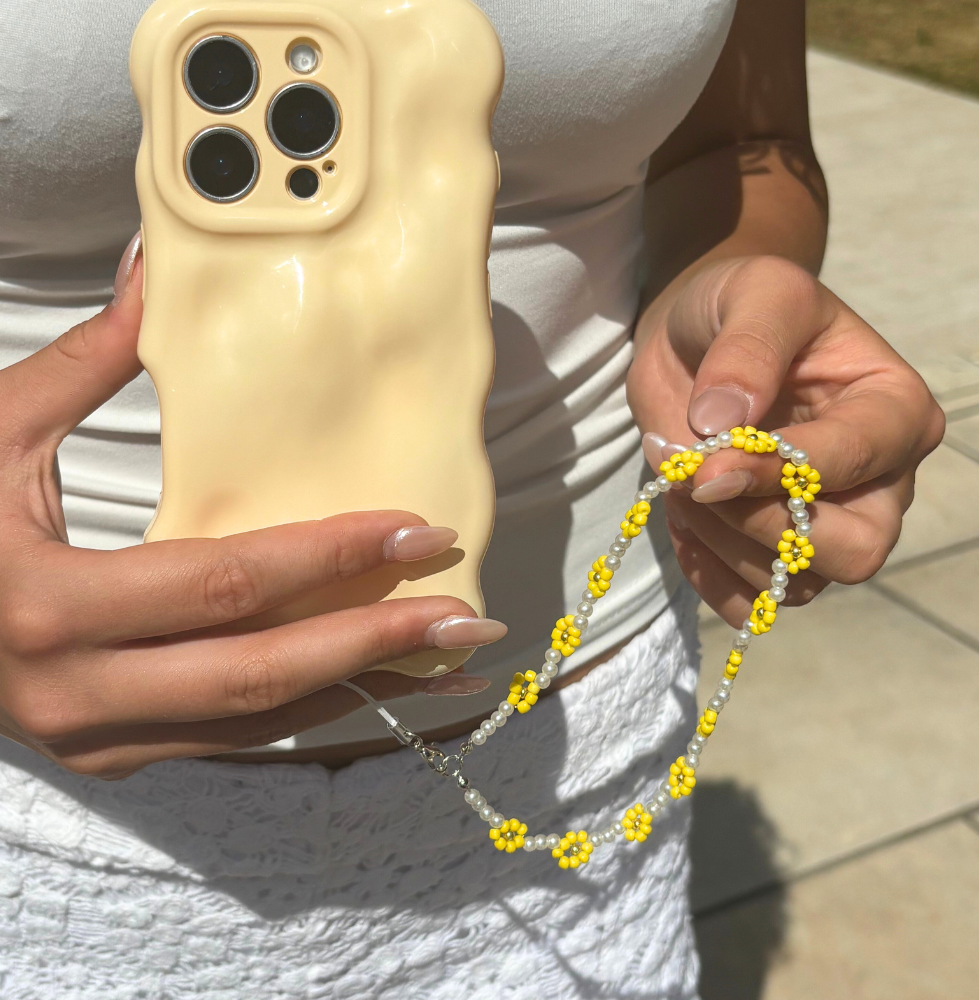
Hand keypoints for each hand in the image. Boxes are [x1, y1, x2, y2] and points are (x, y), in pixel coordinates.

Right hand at [0, 239, 503, 777]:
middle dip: (374, 646)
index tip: (417, 530)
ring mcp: (98, 740)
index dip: (330, 556)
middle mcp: (78, 693)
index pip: (227, 582)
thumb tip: (154, 271)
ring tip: (449, 672)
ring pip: (256, 726)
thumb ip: (84, 364)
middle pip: (261, 675)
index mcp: (50, 605)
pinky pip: (232, 742)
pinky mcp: (114, 754)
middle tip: (467, 621)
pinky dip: (310, 717)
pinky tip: (374, 692)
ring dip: (362, 695)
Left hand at [626, 255, 944, 626]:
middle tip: (696, 481)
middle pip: (854, 550)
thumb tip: (725, 424)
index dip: (780, 474)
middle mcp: (878, 480)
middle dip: (762, 524)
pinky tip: (683, 524)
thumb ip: (749, 348)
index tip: (709, 464)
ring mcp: (830, 524)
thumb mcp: (756, 293)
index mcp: (893, 410)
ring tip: (681, 479)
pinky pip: (753, 599)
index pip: (856, 464)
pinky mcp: (779, 553)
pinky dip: (709, 576)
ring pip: (794, 582)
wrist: (699, 338)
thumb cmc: (742, 306)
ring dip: (720, 540)